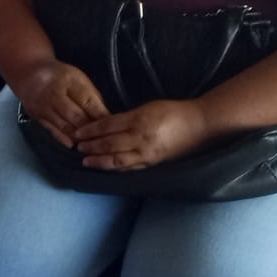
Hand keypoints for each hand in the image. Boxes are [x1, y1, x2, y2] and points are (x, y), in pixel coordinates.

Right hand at [14, 60, 109, 147]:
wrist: (29, 75)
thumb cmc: (59, 76)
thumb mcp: (78, 78)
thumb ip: (90, 95)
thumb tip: (104, 116)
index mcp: (68, 80)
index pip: (86, 100)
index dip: (99, 115)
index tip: (111, 126)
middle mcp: (54, 94)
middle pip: (75, 115)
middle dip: (90, 129)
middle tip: (103, 139)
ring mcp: (43, 106)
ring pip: (64, 125)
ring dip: (78, 137)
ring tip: (91, 145)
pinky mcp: (36, 116)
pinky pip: (51, 130)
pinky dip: (62, 138)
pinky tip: (72, 145)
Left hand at [74, 99, 211, 169]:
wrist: (200, 125)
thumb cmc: (174, 112)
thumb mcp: (149, 107)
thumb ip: (128, 117)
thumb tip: (107, 125)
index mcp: (140, 120)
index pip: (108, 126)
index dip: (91, 130)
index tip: (77, 133)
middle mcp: (142, 138)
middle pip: (110, 144)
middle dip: (91, 146)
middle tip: (76, 147)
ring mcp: (148, 153)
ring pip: (118, 160)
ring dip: (99, 161)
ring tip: (85, 161)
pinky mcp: (154, 163)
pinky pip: (131, 167)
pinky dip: (116, 169)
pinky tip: (106, 168)